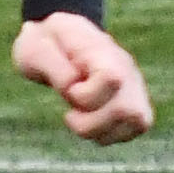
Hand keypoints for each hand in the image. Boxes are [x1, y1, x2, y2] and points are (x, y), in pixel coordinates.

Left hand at [12, 11, 153, 141]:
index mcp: (102, 51)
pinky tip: (90, 124)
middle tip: (70, 113)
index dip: (87, 96)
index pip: (113, 78)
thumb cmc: (44, 43)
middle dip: (92, 124)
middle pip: (130, 110)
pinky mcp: (134, 101)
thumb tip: (72, 88)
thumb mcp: (35, 48)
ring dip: (101, 132)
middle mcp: (126, 68)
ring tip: (79, 119)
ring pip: (138, 121)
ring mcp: (134, 85)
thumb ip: (53, 67)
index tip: (69, 91)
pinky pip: (135, 127)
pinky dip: (109, 134)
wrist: (57, 37)